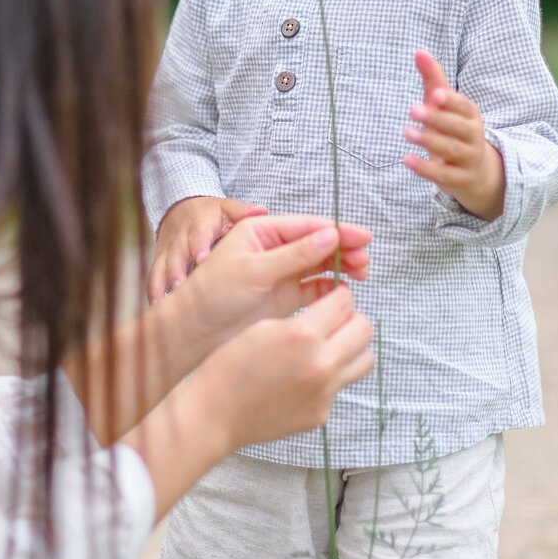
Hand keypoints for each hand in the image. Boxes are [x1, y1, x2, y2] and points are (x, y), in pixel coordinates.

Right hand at [148, 196, 265, 303]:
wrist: (182, 208)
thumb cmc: (213, 214)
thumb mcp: (228, 208)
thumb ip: (243, 212)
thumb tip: (261, 212)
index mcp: (200, 224)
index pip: (199, 234)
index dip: (199, 246)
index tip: (202, 259)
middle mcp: (181, 236)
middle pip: (177, 252)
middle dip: (177, 269)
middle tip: (181, 286)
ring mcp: (168, 248)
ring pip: (162, 265)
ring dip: (162, 283)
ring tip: (163, 301)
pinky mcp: (159, 258)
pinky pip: (153, 274)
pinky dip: (153, 289)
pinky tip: (156, 305)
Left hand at [179, 212, 371, 348]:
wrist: (193, 332)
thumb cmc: (212, 295)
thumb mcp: (253, 270)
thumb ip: (294, 254)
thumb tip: (330, 236)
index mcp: (261, 232)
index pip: (307, 226)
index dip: (337, 230)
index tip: (363, 238)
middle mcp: (273, 249)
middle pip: (318, 243)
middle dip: (343, 248)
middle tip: (364, 260)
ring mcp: (281, 274)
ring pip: (320, 265)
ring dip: (341, 267)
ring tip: (361, 273)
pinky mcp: (285, 298)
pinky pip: (315, 288)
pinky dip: (331, 288)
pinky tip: (344, 291)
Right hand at [199, 288, 374, 450]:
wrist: (216, 413)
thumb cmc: (231, 366)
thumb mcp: (264, 326)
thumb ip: (304, 318)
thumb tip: (332, 312)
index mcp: (303, 335)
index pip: (345, 303)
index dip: (340, 295)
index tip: (335, 297)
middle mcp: (321, 364)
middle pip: (364, 329)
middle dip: (352, 319)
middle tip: (335, 321)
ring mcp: (325, 392)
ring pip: (364, 360)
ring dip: (352, 348)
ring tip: (329, 348)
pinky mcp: (321, 413)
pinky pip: (341, 386)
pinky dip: (331, 377)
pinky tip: (306, 376)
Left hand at [403, 50, 505, 220]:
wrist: (476, 171)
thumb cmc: (454, 129)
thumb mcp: (445, 105)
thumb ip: (433, 79)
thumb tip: (419, 51)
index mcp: (471, 115)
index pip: (464, 106)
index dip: (450, 101)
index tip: (434, 94)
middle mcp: (473, 136)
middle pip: (458, 128)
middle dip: (437, 119)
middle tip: (413, 109)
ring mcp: (467, 159)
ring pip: (450, 150)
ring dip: (428, 141)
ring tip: (406, 132)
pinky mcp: (458, 179)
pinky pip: (442, 174)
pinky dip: (424, 168)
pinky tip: (406, 159)